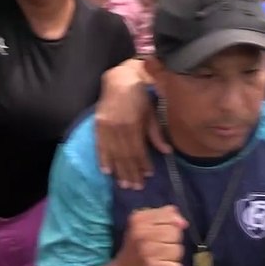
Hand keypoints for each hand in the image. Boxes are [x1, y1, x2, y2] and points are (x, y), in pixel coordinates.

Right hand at [96, 60, 168, 189]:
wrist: (120, 78)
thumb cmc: (141, 94)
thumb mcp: (151, 112)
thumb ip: (156, 133)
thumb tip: (167, 152)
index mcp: (132, 123)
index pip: (137, 150)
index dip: (143, 164)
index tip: (148, 175)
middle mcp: (117, 127)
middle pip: (125, 155)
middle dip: (131, 172)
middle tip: (136, 187)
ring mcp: (106, 126)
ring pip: (113, 153)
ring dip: (119, 170)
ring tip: (124, 184)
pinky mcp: (98, 124)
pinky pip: (100, 145)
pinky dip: (103, 158)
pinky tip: (106, 171)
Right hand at [109, 206, 187, 265]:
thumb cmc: (135, 247)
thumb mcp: (143, 225)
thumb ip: (164, 216)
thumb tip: (183, 222)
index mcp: (138, 220)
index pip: (169, 215)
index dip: (170, 223)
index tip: (159, 231)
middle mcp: (142, 235)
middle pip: (175, 232)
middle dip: (171, 240)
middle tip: (157, 247)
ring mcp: (148, 254)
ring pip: (178, 249)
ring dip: (171, 255)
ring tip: (159, 258)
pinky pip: (177, 265)